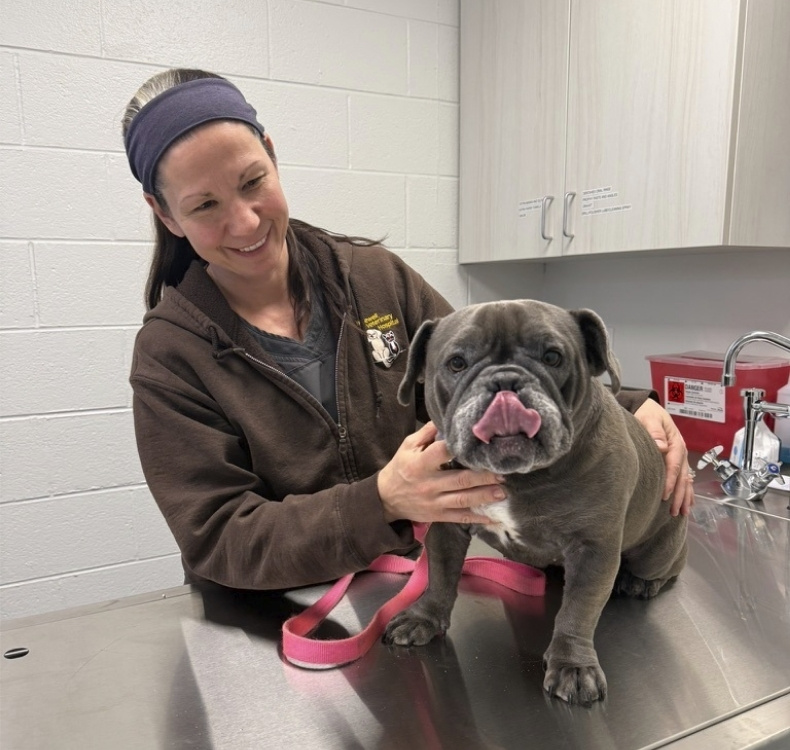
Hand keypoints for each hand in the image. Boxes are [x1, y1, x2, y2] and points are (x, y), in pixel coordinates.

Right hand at [377, 422, 506, 524]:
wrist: (386, 498)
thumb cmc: (400, 467)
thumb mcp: (408, 446)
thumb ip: (427, 433)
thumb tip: (446, 417)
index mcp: (420, 464)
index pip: (441, 453)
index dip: (459, 448)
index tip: (479, 444)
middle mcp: (429, 484)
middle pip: (460, 480)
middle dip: (483, 477)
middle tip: (503, 473)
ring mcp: (434, 502)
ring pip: (463, 500)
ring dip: (484, 496)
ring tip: (503, 492)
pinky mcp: (438, 515)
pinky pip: (459, 518)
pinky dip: (477, 519)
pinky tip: (493, 518)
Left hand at [634, 399, 694, 515]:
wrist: (649, 409)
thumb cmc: (647, 413)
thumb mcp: (649, 418)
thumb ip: (654, 430)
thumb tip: (661, 446)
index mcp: (675, 442)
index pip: (673, 465)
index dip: (670, 480)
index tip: (665, 495)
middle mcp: (680, 451)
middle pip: (682, 476)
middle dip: (679, 495)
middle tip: (674, 511)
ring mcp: (680, 457)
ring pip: (685, 480)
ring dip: (684, 497)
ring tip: (682, 513)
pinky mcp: (677, 460)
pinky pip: (685, 478)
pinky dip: (687, 492)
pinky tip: (688, 504)